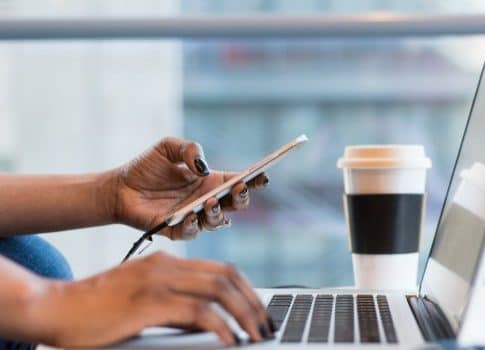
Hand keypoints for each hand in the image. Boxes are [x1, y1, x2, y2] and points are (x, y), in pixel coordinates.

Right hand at [32, 252, 273, 346]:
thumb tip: (210, 324)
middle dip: (254, 303)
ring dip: (245, 314)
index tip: (261, 312)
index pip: (222, 269)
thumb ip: (175, 306)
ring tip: (256, 336)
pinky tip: (230, 341)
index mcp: (166, 262)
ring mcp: (157, 281)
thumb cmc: (95, 311)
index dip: (248, 290)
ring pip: (219, 290)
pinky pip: (198, 312)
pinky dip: (221, 326)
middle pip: (227, 276)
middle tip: (266, 326)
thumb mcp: (143, 302)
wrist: (53, 308)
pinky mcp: (148, 302)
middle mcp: (166, 266)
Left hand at [109, 137, 267, 239]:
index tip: (262, 175)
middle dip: (242, 198)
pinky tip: (190, 215)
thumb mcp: (168, 147)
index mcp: (211, 181)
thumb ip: (189, 149)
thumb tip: (203, 167)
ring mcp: (194, 217)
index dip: (254, 180)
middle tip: (239, 188)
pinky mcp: (176, 230)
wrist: (118, 187)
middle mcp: (207, 201)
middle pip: (236, 205)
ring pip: (218, 222)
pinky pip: (192, 232)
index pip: (239, 182)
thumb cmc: (146, 167)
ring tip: (210, 202)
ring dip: (218, 213)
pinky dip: (194, 225)